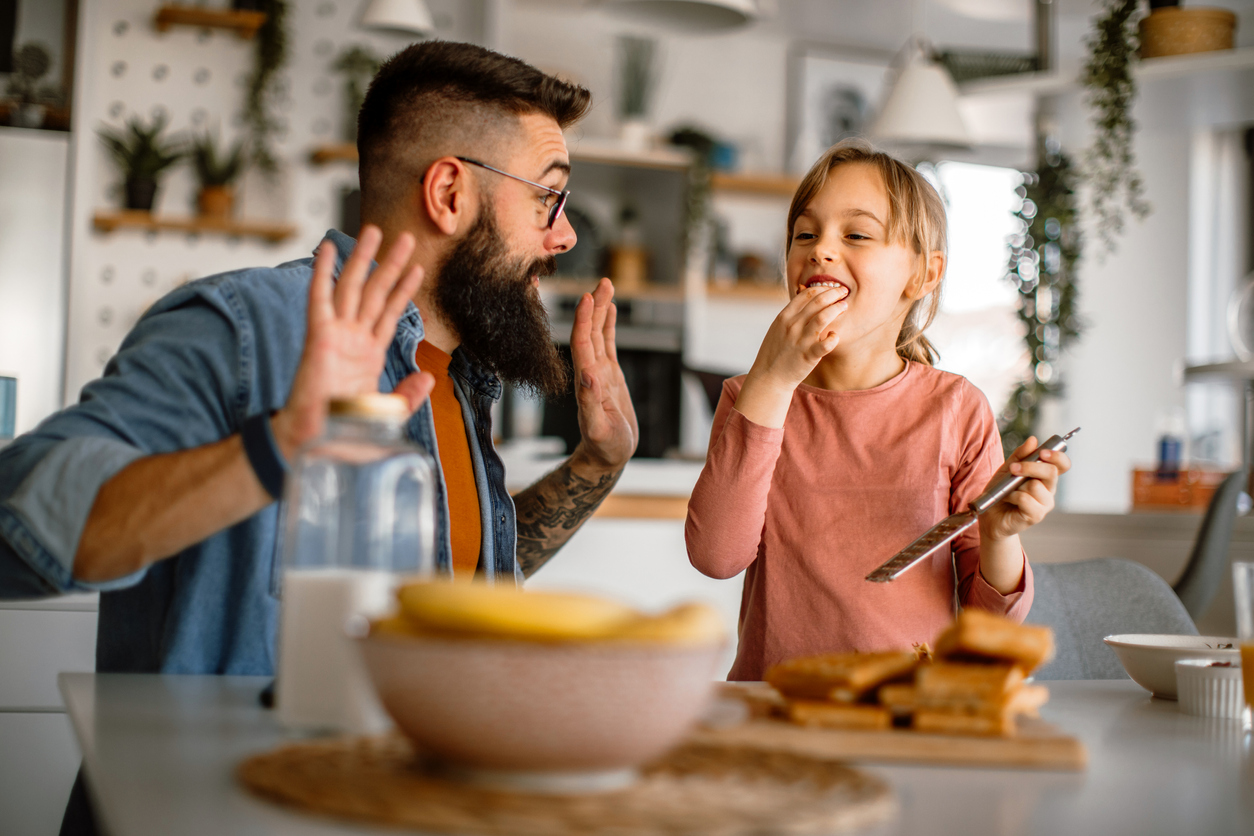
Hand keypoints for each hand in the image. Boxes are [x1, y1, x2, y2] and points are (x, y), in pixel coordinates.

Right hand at [273, 226, 434, 456]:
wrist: (316, 442)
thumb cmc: (344, 430)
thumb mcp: (386, 413)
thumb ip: (407, 395)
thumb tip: (428, 378)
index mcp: (369, 354)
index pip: (391, 314)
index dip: (404, 291)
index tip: (418, 269)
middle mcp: (354, 339)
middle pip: (376, 293)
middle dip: (391, 264)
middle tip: (406, 238)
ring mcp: (336, 336)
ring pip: (352, 288)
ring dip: (363, 259)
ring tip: (374, 231)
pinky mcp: (318, 337)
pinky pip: (319, 299)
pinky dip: (322, 273)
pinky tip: (327, 249)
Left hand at [569, 278, 638, 470]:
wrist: (607, 455)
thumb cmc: (605, 447)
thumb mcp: (599, 430)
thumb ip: (590, 405)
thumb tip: (588, 376)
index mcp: (586, 382)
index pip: (583, 344)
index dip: (584, 321)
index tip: (587, 298)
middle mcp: (589, 372)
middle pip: (590, 332)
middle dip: (594, 306)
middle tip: (603, 282)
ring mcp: (599, 372)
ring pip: (599, 334)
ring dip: (601, 310)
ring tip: (607, 286)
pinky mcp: (609, 375)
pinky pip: (608, 344)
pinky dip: (608, 325)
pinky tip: (610, 309)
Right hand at [733, 285, 848, 427]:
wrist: (769, 376)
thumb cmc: (775, 351)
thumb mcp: (778, 328)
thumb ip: (791, 313)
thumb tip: (803, 295)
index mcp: (784, 317)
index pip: (806, 294)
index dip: (823, 288)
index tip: (832, 288)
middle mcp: (792, 326)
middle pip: (817, 301)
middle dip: (834, 293)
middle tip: (844, 292)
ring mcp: (800, 340)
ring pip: (823, 317)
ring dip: (837, 308)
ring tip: (844, 306)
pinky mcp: (808, 356)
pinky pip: (825, 345)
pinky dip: (833, 338)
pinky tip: (836, 335)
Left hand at [978, 436, 1072, 542]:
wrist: (989, 515)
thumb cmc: (1001, 491)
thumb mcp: (1007, 469)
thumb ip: (1020, 455)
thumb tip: (1033, 440)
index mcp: (1045, 476)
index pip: (1062, 464)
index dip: (1057, 456)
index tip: (1043, 452)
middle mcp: (1049, 490)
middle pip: (1051, 472)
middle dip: (1031, 466)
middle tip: (1014, 468)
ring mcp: (1044, 504)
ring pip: (1036, 486)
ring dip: (1016, 485)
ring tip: (1008, 491)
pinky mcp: (1036, 516)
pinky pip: (1026, 499)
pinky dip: (1013, 496)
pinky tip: (1008, 499)